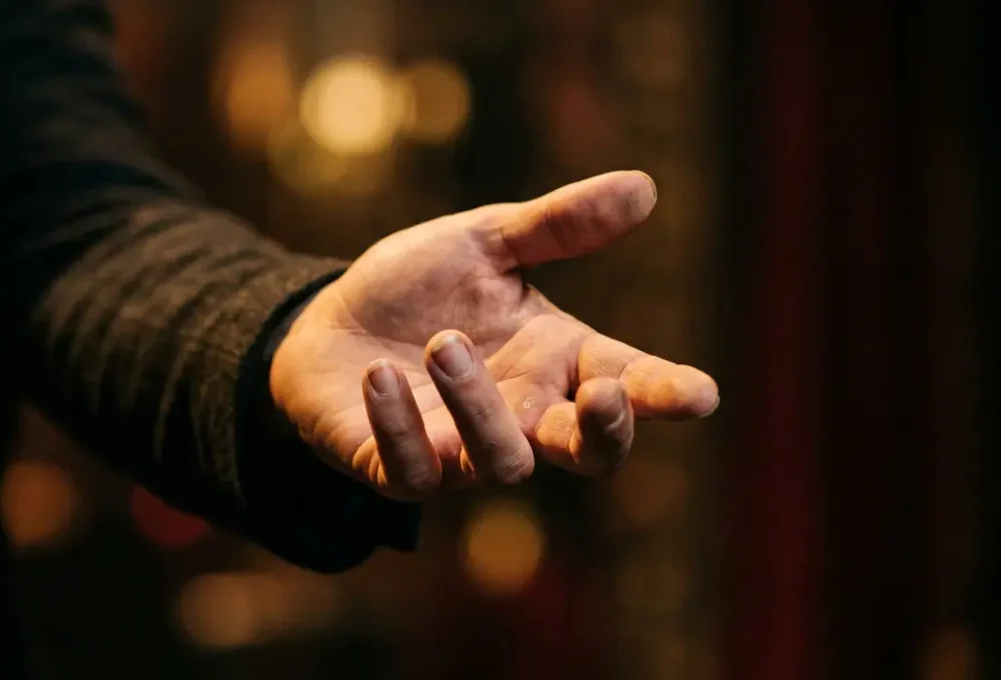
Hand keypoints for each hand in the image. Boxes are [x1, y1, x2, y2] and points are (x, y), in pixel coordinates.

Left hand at [270, 171, 718, 499]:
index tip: (700, 395)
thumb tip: (643, 186)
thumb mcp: (485, 243)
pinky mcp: (396, 468)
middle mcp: (522, 414)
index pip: (628, 382)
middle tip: (604, 394)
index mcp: (555, 359)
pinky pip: (411, 472)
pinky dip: (400, 425)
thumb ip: (556, 226)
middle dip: (605, 433)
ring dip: (480, 408)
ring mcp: (461, 451)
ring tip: (444, 343)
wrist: (329, 320)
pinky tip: (380, 375)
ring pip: (503, 464)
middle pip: (588, 454)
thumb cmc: (419, 287)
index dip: (665, 394)